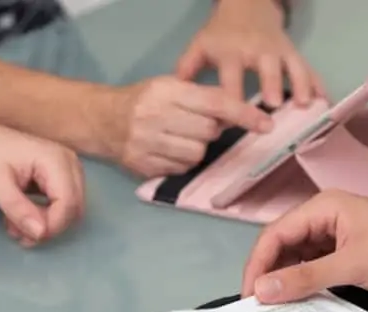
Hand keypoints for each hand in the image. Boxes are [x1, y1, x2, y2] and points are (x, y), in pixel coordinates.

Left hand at [0, 122, 84, 247]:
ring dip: (46, 224)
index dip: (52, 225)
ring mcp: (68, 169)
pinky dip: (45, 217)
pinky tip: (22, 216)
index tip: (25, 236)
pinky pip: (63, 205)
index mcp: (56, 159)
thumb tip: (41, 234)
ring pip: (70, 210)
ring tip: (15, 225)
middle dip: (48, 227)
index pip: (68, 203)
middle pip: (74, 208)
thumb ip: (19, 209)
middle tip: (18, 232)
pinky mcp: (61, 177)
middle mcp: (69, 163)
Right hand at [103, 76, 272, 177]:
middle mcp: (155, 117)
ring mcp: (147, 144)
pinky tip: (170, 150)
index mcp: (166, 92)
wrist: (101, 120)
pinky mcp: (143, 166)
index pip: (215, 103)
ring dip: (197, 148)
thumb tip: (240, 114)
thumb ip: (203, 97)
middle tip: (196, 125)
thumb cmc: (143, 101)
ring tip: (181, 138)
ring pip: (197, 154)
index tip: (266, 125)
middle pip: (208, 132)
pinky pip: (181, 169)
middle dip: (211, 130)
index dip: (243, 114)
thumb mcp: (170, 87)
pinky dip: (183, 161)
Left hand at [176, 0, 323, 106]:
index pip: (231, 81)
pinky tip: (325, 101)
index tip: (231, 124)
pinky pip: (308, 68)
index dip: (231, 102)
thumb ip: (186, 70)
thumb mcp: (200, 46)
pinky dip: (317, 84)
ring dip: (299, 84)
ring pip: (292, 66)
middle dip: (270, 86)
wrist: (247, 5)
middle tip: (273, 107)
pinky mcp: (293, 52)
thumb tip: (172, 98)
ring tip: (305, 104)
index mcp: (231, 53)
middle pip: (265, 69)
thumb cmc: (220, 35)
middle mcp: (257, 51)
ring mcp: (279, 51)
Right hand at [242, 191, 367, 302]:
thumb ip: (305, 277)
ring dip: (286, 283)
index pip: (275, 234)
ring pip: (296, 261)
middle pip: (282, 247)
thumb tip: (265, 289)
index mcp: (324, 208)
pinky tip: (299, 306)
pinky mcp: (348, 259)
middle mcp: (326, 221)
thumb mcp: (353, 265)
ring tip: (275, 310)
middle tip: (258, 306)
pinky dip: (304, 288)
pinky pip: (314, 272)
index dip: (258, 265)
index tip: (250, 294)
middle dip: (269, 275)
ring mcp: (337, 240)